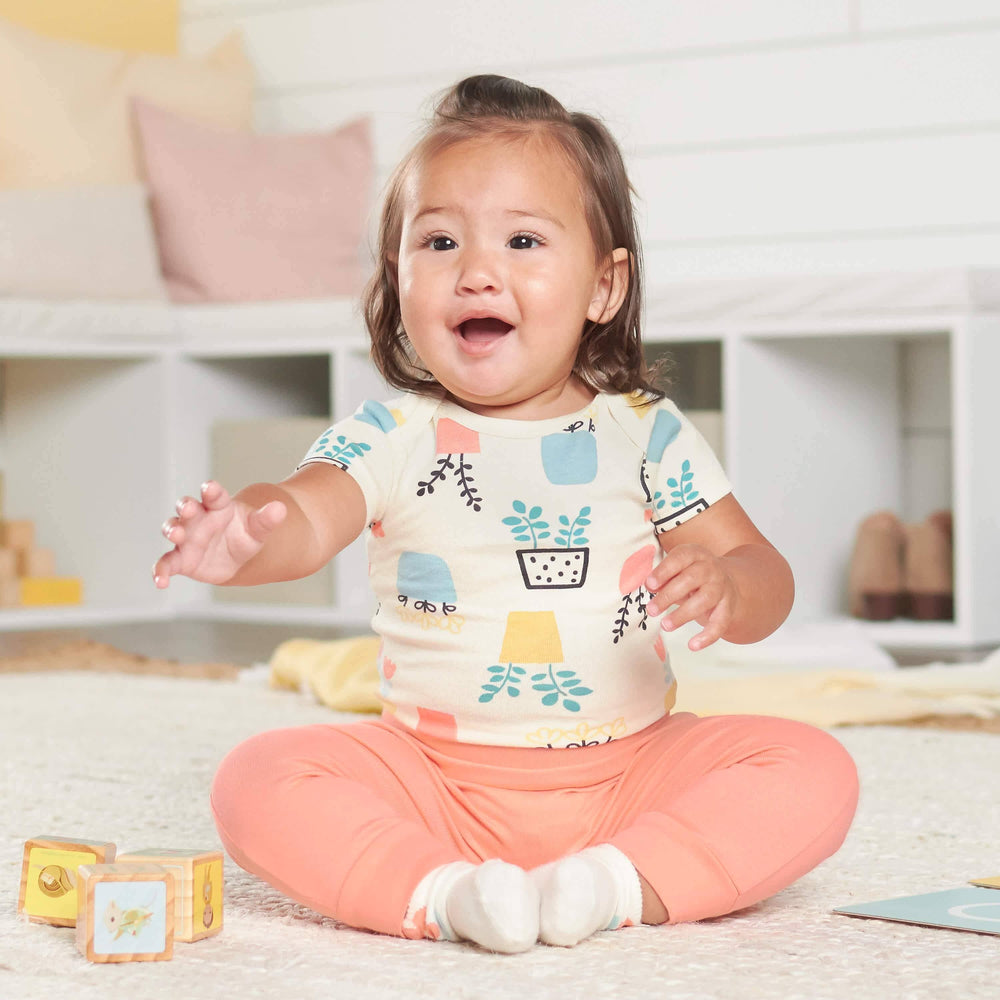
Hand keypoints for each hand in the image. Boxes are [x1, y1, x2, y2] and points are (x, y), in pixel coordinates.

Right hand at [153, 481, 286, 587]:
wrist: (238, 557)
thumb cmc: (246, 535)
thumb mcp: (259, 528)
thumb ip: (266, 519)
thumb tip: (281, 509)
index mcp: (218, 506)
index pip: (214, 495)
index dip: (211, 491)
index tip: (210, 488)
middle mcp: (198, 518)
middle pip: (187, 507)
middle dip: (186, 506)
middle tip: (189, 508)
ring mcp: (187, 538)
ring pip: (173, 529)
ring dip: (172, 530)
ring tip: (176, 535)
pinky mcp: (181, 559)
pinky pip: (166, 564)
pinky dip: (160, 571)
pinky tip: (161, 582)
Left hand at [645, 543, 737, 650]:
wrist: (726, 580)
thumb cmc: (691, 575)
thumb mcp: (678, 569)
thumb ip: (664, 577)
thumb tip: (649, 587)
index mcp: (694, 554)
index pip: (680, 558)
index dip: (664, 571)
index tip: (649, 585)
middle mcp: (710, 568)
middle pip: (691, 579)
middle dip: (669, 595)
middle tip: (651, 610)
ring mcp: (721, 587)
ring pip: (705, 600)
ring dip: (683, 614)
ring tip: (665, 625)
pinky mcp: (728, 607)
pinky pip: (720, 622)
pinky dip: (707, 636)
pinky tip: (692, 645)